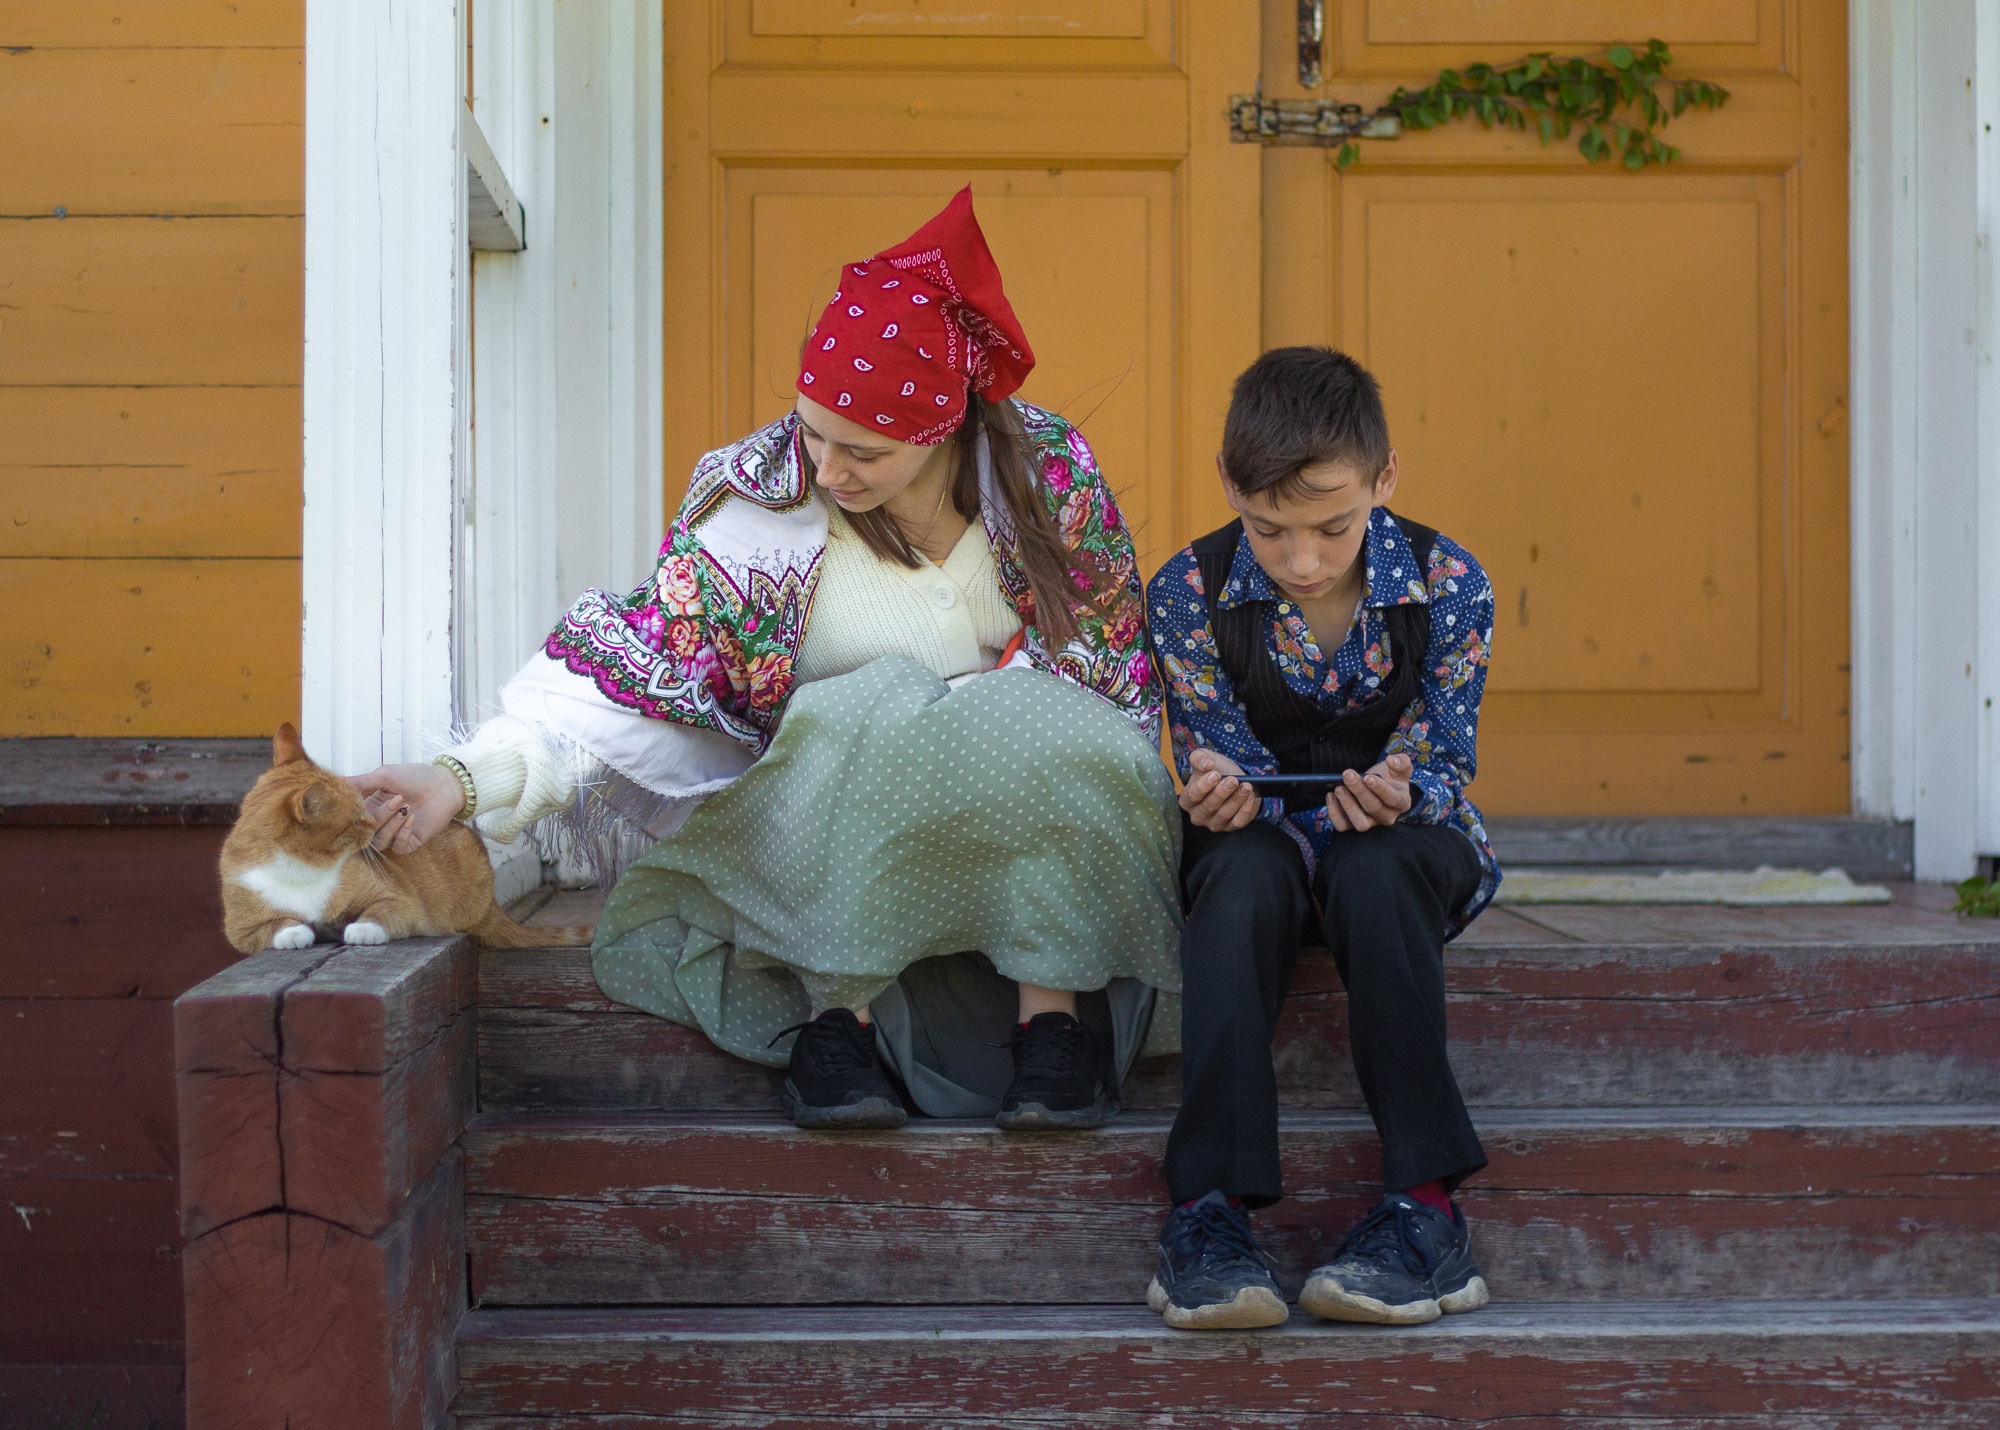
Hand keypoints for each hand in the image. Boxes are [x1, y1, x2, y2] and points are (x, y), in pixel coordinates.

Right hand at [349, 763, 464, 853]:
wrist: (446, 784)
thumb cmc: (416, 776)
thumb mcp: (384, 775)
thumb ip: (360, 783)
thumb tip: (334, 784)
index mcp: (370, 806)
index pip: (352, 819)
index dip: (353, 816)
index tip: (361, 805)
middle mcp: (380, 822)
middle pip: (365, 832)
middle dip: (379, 817)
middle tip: (397, 800)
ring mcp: (394, 833)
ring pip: (379, 842)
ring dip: (391, 825)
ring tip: (406, 808)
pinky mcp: (410, 842)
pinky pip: (397, 847)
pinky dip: (402, 833)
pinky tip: (412, 818)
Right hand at [1179, 748, 1260, 832]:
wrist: (1235, 783)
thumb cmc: (1216, 772)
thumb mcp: (1206, 760)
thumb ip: (1199, 757)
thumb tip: (1206, 763)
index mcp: (1187, 800)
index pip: (1193, 795)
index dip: (1204, 786)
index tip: (1215, 775)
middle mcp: (1198, 815)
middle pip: (1209, 806)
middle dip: (1222, 792)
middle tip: (1233, 780)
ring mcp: (1213, 823)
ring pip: (1224, 814)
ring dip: (1236, 799)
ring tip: (1246, 786)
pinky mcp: (1229, 827)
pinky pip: (1237, 822)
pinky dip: (1245, 809)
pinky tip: (1250, 796)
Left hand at [1325, 752, 1413, 832]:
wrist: (1378, 785)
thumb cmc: (1389, 777)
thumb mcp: (1399, 767)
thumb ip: (1401, 761)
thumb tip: (1391, 760)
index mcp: (1401, 802)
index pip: (1392, 799)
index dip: (1380, 789)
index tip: (1368, 777)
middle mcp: (1387, 816)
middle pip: (1374, 808)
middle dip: (1359, 791)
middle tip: (1348, 775)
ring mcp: (1370, 822)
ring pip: (1360, 823)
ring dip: (1348, 805)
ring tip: (1339, 788)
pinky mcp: (1353, 824)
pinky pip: (1343, 826)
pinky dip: (1334, 813)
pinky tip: (1330, 796)